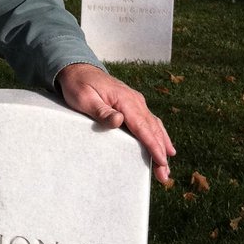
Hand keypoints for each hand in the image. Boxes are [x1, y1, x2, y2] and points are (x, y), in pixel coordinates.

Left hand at [55, 62, 174, 184]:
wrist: (77, 69)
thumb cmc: (78, 85)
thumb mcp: (84, 98)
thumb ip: (102, 111)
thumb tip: (119, 120)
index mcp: (125, 100)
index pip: (143, 126)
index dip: (153, 145)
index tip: (162, 161)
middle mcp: (135, 101)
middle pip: (152, 129)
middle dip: (161, 152)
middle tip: (164, 175)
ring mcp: (135, 102)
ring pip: (154, 126)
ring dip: (162, 145)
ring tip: (166, 166)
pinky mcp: (132, 104)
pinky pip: (148, 122)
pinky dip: (157, 135)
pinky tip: (162, 146)